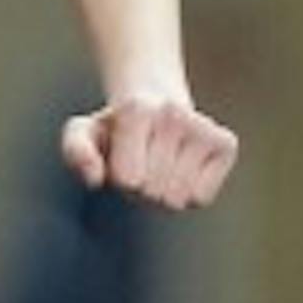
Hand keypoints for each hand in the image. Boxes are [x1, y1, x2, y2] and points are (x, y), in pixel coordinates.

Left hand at [60, 94, 237, 210]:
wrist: (156, 105)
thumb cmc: (115, 128)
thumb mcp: (83, 134)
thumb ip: (76, 152)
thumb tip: (94, 179)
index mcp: (138, 109)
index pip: (128, 179)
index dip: (121, 178)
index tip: (123, 157)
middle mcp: (174, 114)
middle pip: (153, 191)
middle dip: (142, 187)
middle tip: (144, 161)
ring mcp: (204, 127)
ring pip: (177, 198)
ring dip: (164, 191)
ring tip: (161, 165)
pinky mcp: (226, 144)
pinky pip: (200, 197)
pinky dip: (190, 193)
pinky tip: (184, 168)